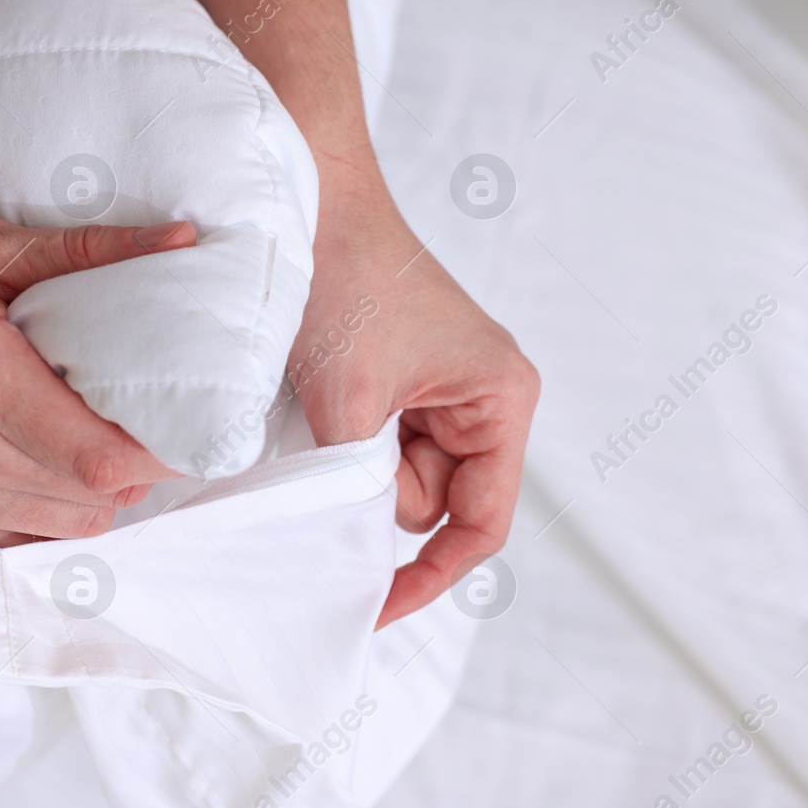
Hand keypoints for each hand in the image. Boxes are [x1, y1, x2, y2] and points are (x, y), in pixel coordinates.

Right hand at [0, 213, 195, 541]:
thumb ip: (90, 252)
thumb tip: (186, 241)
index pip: (98, 456)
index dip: (156, 454)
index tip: (182, 424)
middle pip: (87, 499)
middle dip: (136, 473)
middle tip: (151, 429)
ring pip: (53, 525)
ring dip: (92, 495)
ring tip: (98, 443)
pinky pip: (5, 534)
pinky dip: (40, 508)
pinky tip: (42, 464)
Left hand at [288, 163, 539, 627]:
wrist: (306, 197)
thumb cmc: (341, 277)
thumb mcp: (348, 397)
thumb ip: (355, 486)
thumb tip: (348, 558)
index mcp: (501, 399)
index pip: (479, 524)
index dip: (426, 576)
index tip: (371, 611)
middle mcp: (485, 398)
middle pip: (433, 503)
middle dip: (374, 498)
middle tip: (325, 453)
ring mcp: (440, 389)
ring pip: (395, 479)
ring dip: (349, 464)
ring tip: (316, 403)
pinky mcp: (399, 380)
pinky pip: (374, 445)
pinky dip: (340, 443)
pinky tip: (314, 400)